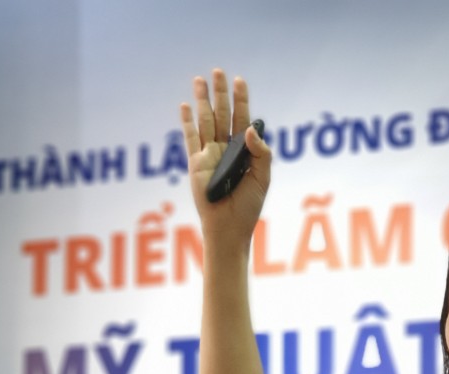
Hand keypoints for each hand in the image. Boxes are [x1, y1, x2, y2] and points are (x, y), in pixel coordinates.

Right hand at [180, 69, 270, 246]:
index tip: (240, 81)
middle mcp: (225, 149)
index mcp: (243, 152)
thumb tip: (248, 127)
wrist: (229, 228)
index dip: (241, 100)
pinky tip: (186, 105)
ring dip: (202, 100)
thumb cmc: (248, 207)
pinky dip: (187, 122)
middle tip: (218, 71)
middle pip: (221, 115)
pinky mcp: (195, 164)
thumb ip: (260, 152)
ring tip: (200, 80)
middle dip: (220, 93)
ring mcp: (209, 155)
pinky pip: (190, 138)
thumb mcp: (262, 178)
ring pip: (205, 121)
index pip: (242, 119)